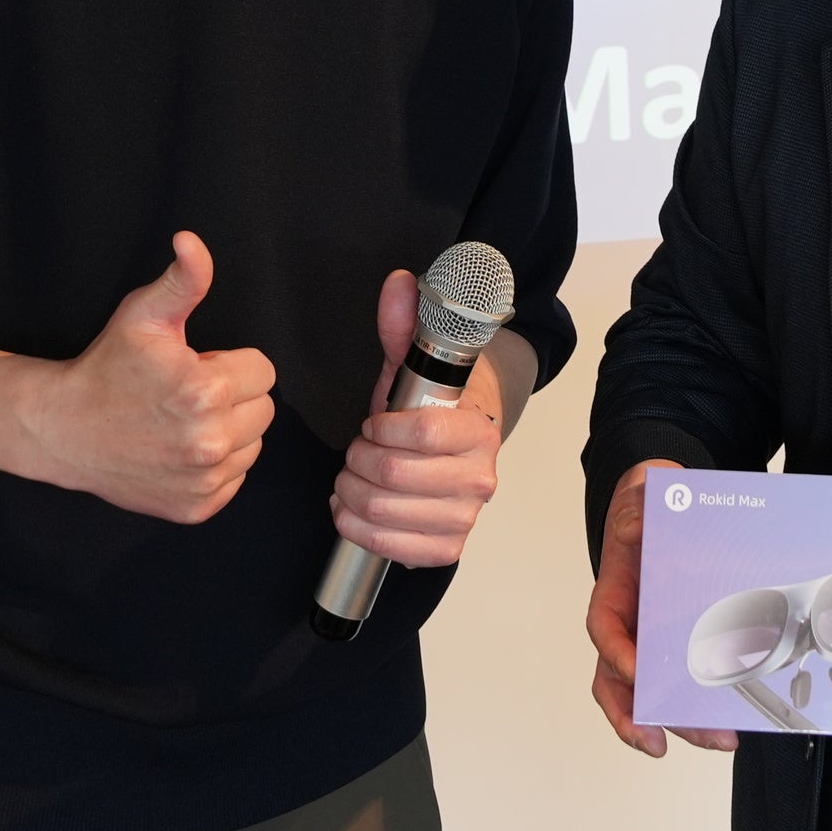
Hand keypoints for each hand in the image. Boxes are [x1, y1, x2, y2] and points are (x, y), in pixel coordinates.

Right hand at [7, 232, 277, 522]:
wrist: (64, 430)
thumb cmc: (108, 367)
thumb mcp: (144, 315)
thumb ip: (183, 280)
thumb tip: (191, 243)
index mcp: (207, 391)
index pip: (263, 371)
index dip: (229, 364)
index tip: (194, 366)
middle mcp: (210, 441)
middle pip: (263, 410)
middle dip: (232, 397)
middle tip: (184, 394)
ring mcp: (204, 479)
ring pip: (252, 446)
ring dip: (227, 432)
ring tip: (181, 422)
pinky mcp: (197, 507)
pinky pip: (234, 480)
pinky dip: (214, 468)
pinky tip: (177, 451)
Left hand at [330, 268, 509, 570]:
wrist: (456, 451)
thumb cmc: (431, 410)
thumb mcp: (415, 366)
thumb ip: (404, 326)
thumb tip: (399, 282)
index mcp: (478, 431)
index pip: (421, 434)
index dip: (381, 428)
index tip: (373, 423)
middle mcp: (480, 478)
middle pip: (393, 475)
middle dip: (357, 460)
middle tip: (356, 450)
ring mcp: (465, 518)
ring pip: (383, 511)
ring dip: (351, 493)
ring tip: (351, 478)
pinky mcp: (446, 548)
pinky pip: (390, 548)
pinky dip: (357, 528)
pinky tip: (353, 510)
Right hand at [589, 460, 734, 756]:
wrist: (669, 502)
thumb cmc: (650, 505)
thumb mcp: (642, 494)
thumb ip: (638, 506)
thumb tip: (636, 526)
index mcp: (616, 593)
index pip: (606, 631)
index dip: (617, 656)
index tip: (635, 674)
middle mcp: (632, 625)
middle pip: (624, 681)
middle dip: (642, 716)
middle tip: (664, 739)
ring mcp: (658, 639)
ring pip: (655, 693)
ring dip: (679, 723)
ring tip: (714, 740)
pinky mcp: (688, 643)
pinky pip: (690, 681)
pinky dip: (703, 706)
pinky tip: (727, 722)